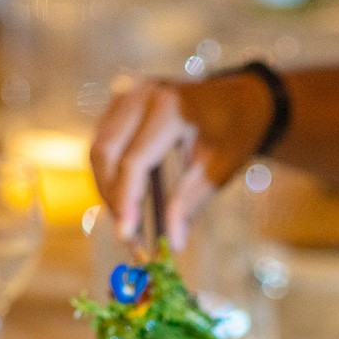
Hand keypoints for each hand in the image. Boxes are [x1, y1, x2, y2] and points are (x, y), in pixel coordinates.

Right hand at [91, 72, 274, 250]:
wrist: (240, 97)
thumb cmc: (234, 133)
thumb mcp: (218, 169)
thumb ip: (190, 203)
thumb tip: (172, 243)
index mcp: (169, 108)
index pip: (133, 161)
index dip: (126, 202)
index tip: (127, 238)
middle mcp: (141, 95)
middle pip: (105, 153)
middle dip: (112, 198)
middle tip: (128, 235)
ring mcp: (128, 95)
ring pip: (99, 149)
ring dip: (107, 187)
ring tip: (129, 220)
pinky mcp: (122, 102)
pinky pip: (104, 142)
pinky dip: (110, 173)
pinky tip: (128, 197)